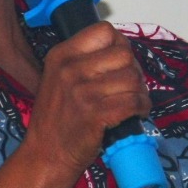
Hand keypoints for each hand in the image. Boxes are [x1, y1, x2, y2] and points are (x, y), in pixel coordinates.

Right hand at [26, 23, 151, 176]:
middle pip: (124, 54)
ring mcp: (83, 91)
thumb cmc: (56, 120)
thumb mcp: (57, 79)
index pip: (104, 31)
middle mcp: (70, 69)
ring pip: (132, 78)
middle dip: (134, 70)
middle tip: (131, 86)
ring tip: (134, 102)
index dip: (120, 44)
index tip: (121, 62)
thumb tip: (122, 52)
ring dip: (140, 91)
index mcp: (61, 55)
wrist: (45, 156)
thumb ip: (83, 62)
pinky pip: (134, 101)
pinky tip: (137, 113)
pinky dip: (142, 107)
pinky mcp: (96, 114)